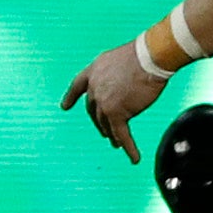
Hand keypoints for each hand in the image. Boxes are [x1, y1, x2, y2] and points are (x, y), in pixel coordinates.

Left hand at [60, 39, 169, 163]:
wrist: (148, 58)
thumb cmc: (139, 55)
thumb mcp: (117, 59)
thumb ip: (112, 73)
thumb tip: (119, 83)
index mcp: (93, 71)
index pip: (77, 86)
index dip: (71, 97)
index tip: (65, 106)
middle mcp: (95, 88)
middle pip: (94, 110)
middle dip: (99, 122)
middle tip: (104, 131)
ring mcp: (104, 102)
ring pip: (106, 124)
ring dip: (112, 135)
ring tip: (116, 143)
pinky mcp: (116, 113)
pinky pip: (122, 135)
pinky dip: (128, 148)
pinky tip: (133, 157)